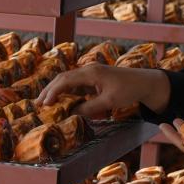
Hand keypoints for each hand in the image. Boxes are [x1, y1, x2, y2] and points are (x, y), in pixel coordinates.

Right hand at [35, 65, 169, 118]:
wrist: (145, 82)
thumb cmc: (129, 90)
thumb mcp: (109, 101)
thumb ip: (90, 107)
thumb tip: (72, 113)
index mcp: (90, 73)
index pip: (65, 80)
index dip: (52, 91)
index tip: (44, 103)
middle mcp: (88, 71)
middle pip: (63, 78)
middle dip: (50, 90)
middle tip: (38, 103)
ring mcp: (91, 74)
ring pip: (68, 81)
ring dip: (57, 91)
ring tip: (46, 103)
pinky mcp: (95, 79)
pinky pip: (77, 85)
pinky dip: (68, 93)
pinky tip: (64, 102)